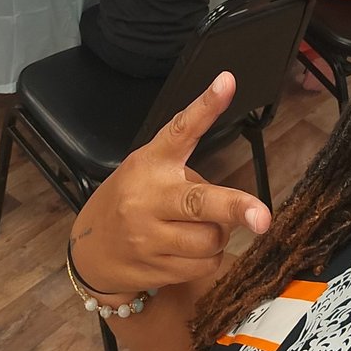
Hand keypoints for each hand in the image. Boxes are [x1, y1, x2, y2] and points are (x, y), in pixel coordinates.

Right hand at [71, 73, 270, 292]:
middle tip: (262, 216)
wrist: (88, 250)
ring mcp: (149, 237)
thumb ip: (185, 174)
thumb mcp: (149, 170)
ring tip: (200, 227)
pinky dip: (208, 257)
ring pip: (211, 239)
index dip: (205, 106)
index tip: (227, 82)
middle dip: (234, 208)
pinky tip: (188, 249)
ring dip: (220, 234)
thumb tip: (237, 205)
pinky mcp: (155, 268)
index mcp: (151, 162)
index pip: (180, 129)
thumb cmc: (132, 200)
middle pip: (199, 202)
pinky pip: (205, 265)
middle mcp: (149, 197)